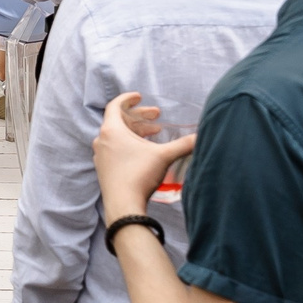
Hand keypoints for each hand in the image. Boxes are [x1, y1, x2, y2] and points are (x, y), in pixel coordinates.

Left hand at [93, 92, 192, 219]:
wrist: (123, 205)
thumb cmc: (139, 175)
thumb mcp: (164, 156)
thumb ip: (184, 144)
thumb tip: (201, 136)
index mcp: (111, 130)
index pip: (115, 105)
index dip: (128, 99)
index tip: (140, 97)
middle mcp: (101, 140)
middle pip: (119, 121)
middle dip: (140, 117)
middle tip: (157, 117)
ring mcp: (100, 155)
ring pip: (118, 136)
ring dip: (135, 131)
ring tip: (154, 134)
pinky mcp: (103, 169)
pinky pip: (115, 149)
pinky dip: (129, 144)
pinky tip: (144, 152)